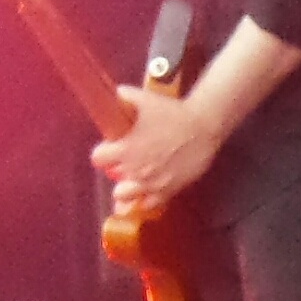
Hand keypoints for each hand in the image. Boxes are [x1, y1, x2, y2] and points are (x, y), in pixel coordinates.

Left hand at [92, 83, 225, 219]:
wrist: (203, 126)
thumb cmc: (173, 113)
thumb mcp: (146, 99)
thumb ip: (126, 97)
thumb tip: (116, 94)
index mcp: (125, 148)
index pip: (98, 158)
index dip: (102, 152)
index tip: (109, 148)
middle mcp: (135, 169)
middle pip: (112, 178)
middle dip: (116, 170)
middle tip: (124, 162)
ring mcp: (151, 183)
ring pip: (125, 198)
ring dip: (126, 190)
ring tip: (131, 182)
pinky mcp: (168, 191)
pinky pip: (149, 205)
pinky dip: (145, 200)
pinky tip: (147, 191)